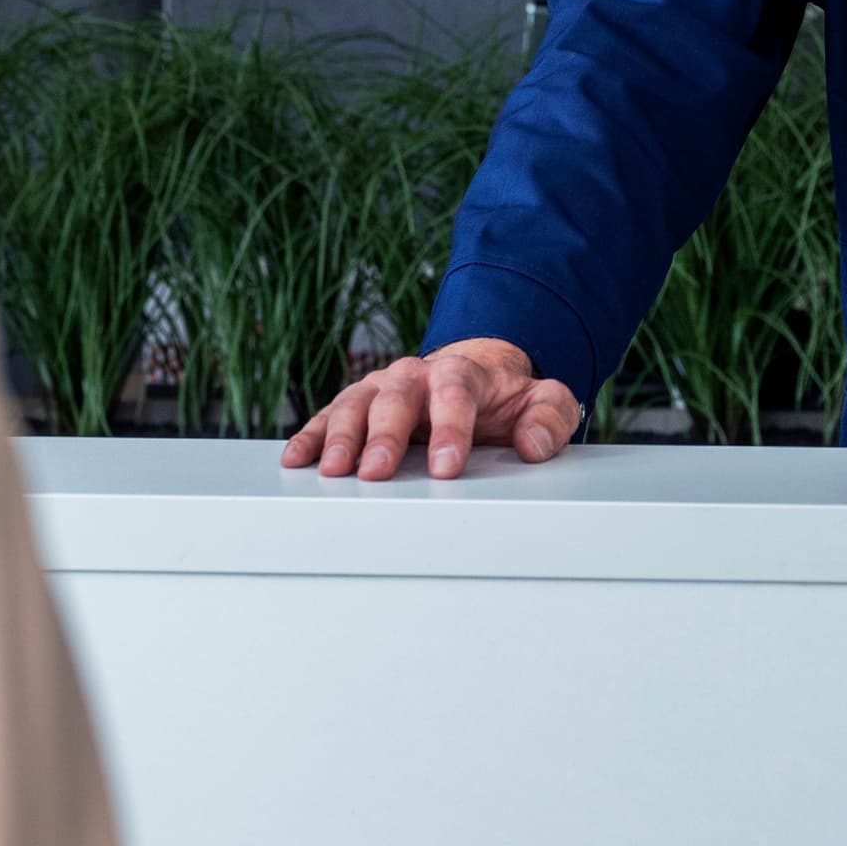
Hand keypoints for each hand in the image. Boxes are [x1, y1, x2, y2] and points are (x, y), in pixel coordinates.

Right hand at [279, 337, 582, 480]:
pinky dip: (311, 436)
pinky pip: (327, 417)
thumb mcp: (543, 402)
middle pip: (396, 398)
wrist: (474, 377)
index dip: (450, 429)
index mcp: (461, 373)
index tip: (446, 467)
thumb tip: (533, 445)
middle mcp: (415, 375)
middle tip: (378, 472)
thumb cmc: (504, 401)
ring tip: (334, 471)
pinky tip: (297, 458)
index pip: (455, 394)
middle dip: (385, 436)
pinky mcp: (357, 405)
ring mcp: (381, 388)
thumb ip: (549, 418)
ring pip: (355, 404)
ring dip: (342, 437)